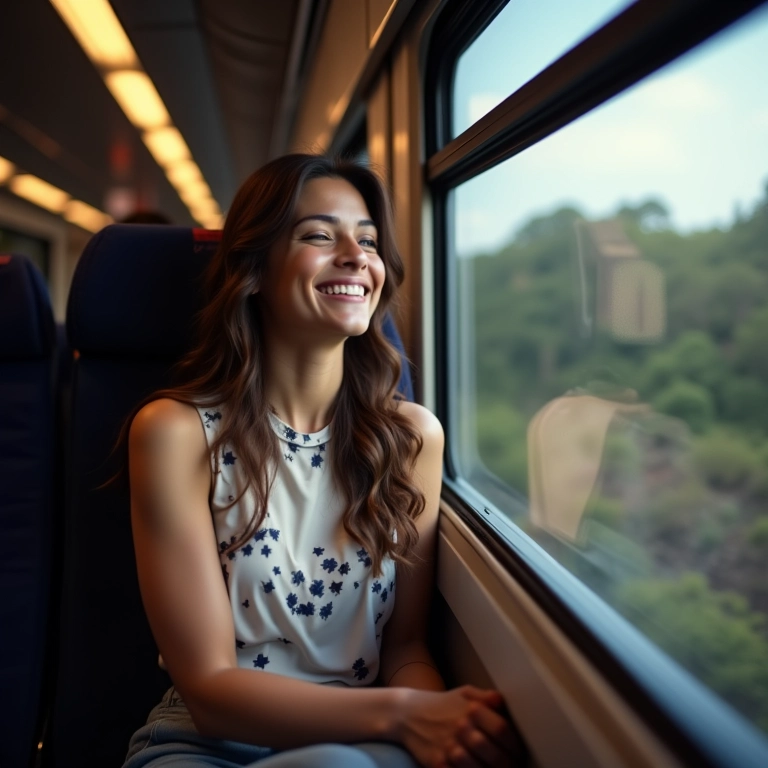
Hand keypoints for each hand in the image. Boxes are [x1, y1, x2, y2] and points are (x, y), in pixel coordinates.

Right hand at [395, 685, 524, 766]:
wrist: (407, 713)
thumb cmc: (442, 704)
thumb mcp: (465, 693)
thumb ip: (487, 698)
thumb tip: (503, 701)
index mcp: (472, 710)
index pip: (503, 730)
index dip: (516, 745)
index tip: (520, 752)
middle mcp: (461, 728)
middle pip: (496, 755)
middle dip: (509, 765)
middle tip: (514, 767)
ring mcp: (449, 748)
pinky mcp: (437, 763)